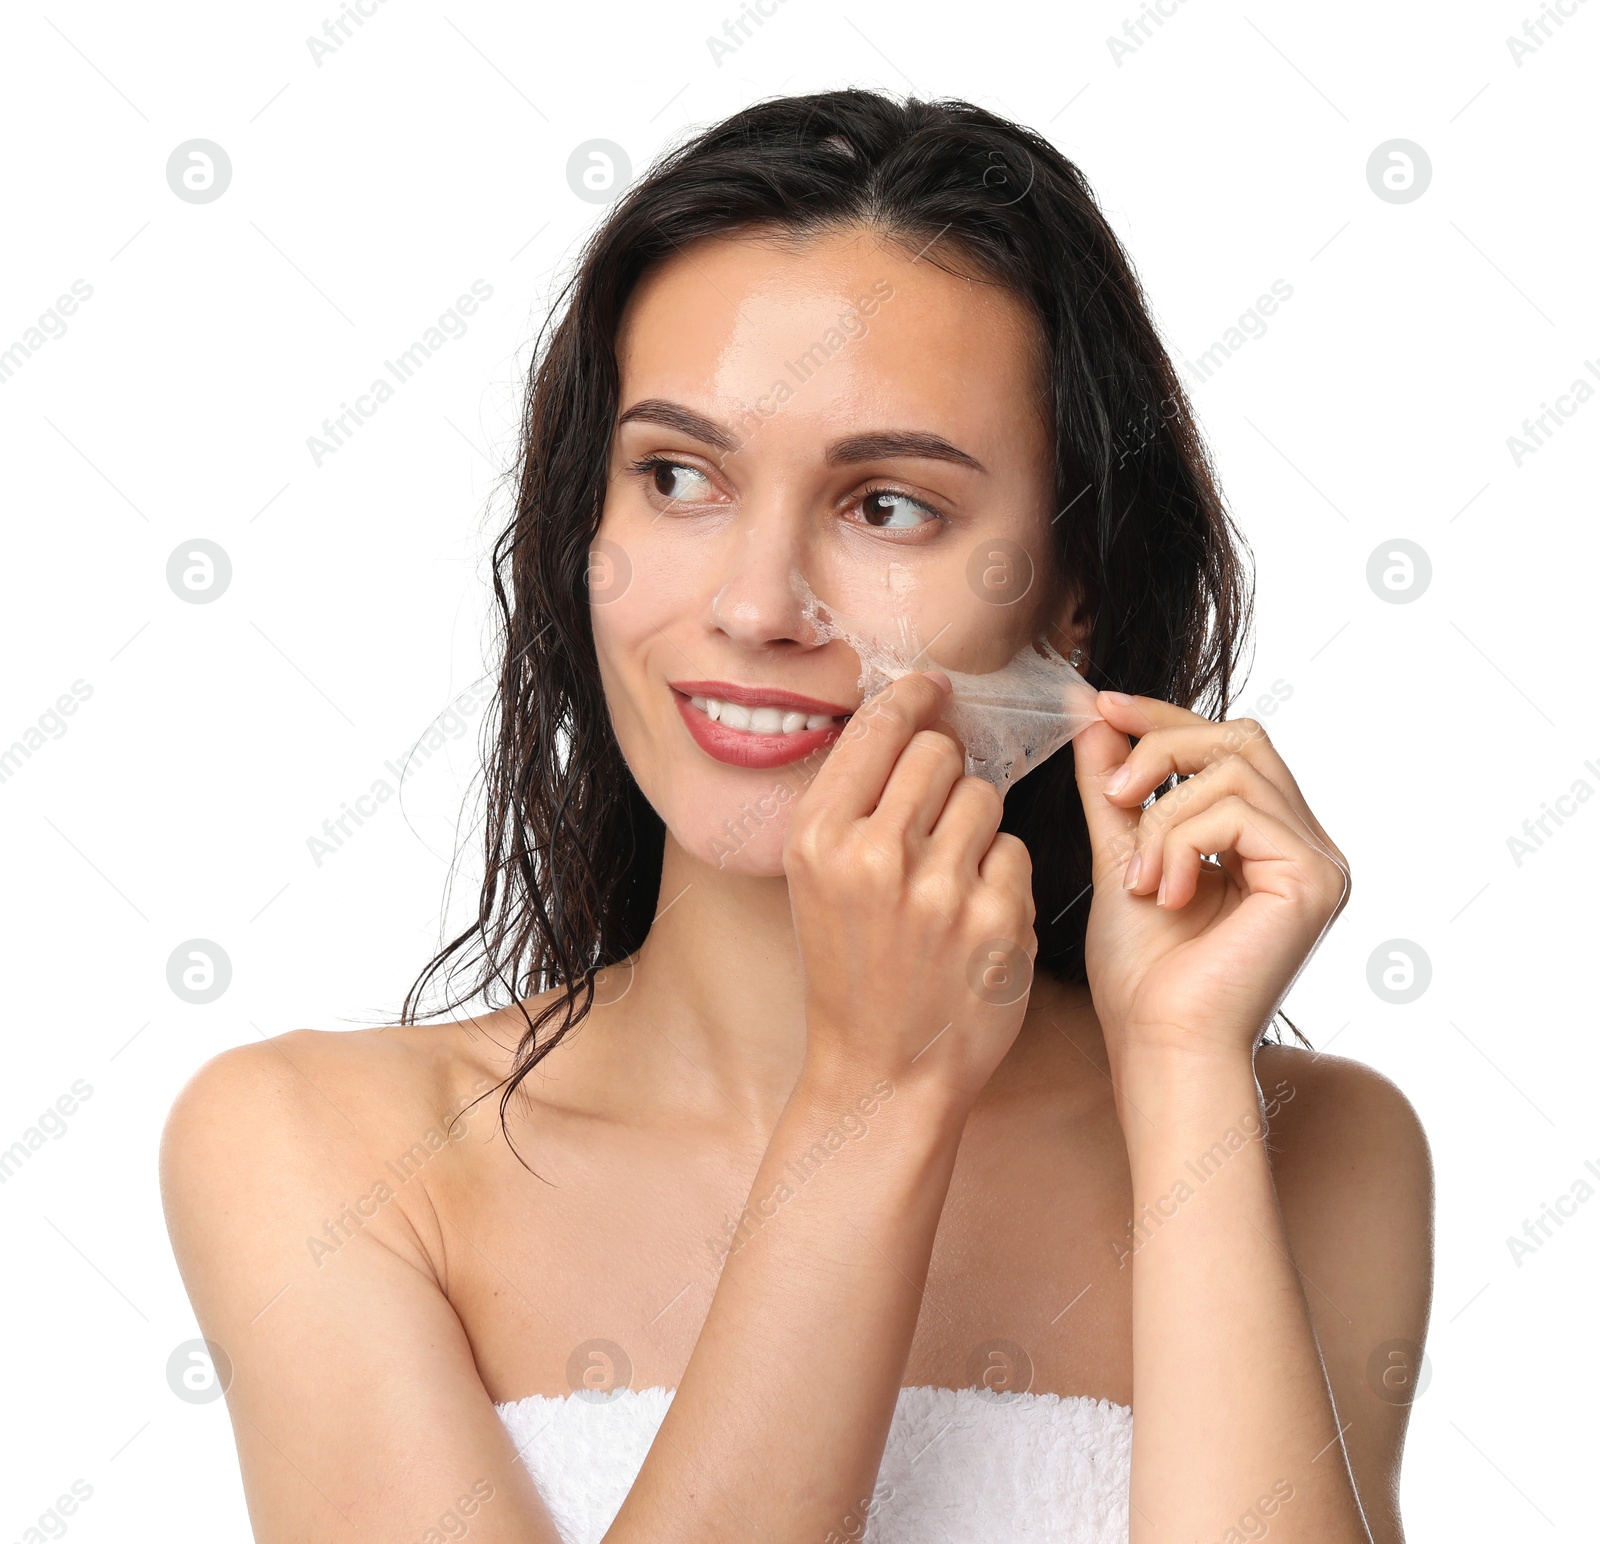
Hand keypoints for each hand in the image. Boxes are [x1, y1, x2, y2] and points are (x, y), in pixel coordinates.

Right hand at [783, 670, 1036, 1110]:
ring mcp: (940, 890)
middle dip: (944, 774)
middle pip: (939, 754)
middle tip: (934, 816)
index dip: (913, 700)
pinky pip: (1014, 851)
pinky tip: (972, 917)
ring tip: (948, 876)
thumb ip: (853, 800)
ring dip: (975, 825)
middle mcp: (874, 857)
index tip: (932, 692)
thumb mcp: (817, 880)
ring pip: (984, 796)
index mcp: (817, 838)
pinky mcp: (998, 920)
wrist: (881, 1074)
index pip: (879, 727)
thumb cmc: (850, 971)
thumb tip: (910, 712)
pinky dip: (1000, 876)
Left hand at [1071, 691, 1349, 1068]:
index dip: (1165, 718)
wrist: (1159, 1044)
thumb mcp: (1120, 857)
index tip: (1100, 706)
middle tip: (1112, 793)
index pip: (1228, 745)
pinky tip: (1166, 894)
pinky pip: (1239, 812)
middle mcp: (1306, 845)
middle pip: (1242, 737)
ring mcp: (1320, 862)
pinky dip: (1182, 843)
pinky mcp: (1315, 879)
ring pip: (1234, 770)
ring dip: (1162, 815)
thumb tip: (1093, 719)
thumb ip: (1114, 791)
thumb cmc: (1143, 974)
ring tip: (1139, 878)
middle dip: (1162, 747)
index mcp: (1268, 840)